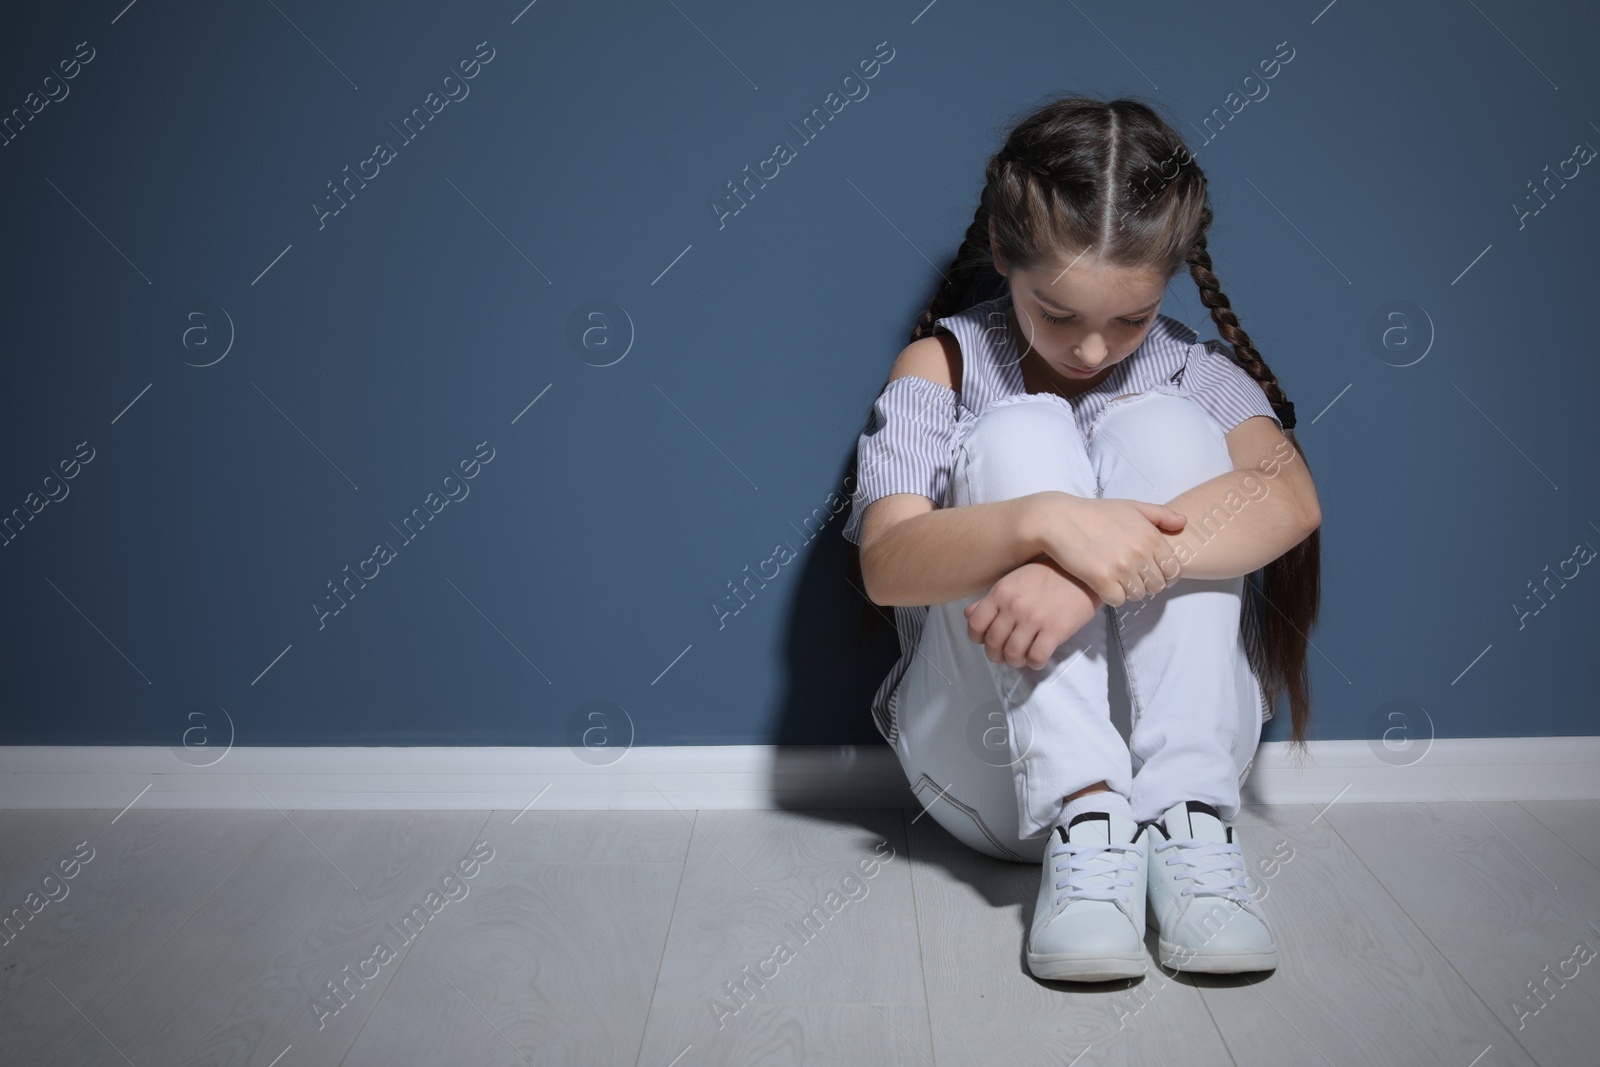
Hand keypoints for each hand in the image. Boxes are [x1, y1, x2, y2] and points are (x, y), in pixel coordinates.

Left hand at [964, 558, 1103, 668]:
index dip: (978, 638)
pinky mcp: (1055, 630)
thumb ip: (990, 599)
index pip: (975, 624)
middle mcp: (1014, 606)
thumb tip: (969, 615)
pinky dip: (1034, 663)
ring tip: (1022, 656)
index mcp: (1001, 592)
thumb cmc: (1048, 574)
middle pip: (993, 644)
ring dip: (1015, 661)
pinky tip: (1038, 656)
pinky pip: (1036, 658)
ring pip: (1012, 654)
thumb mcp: (1014, 580)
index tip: (987, 640)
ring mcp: (1034, 619)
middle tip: (1006, 653)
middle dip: (997, 655)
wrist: (1083, 571)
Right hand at [1032, 492, 1186, 606]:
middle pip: (1158, 585)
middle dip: (1148, 584)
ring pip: (1139, 595)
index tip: (1153, 573)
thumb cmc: (1094, 512)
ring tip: (1118, 580)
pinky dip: (1112, 596)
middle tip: (1133, 577)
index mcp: (1150, 536)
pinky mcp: (1102, 581)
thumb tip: (1183, 522)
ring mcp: (1121, 569)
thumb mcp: (1131, 506)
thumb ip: (1160, 514)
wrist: (1058, 520)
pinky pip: (1118, 600)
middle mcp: (1139, 553)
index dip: (1166, 575)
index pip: (1174, 569)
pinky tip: (1104, 584)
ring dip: (1130, 591)